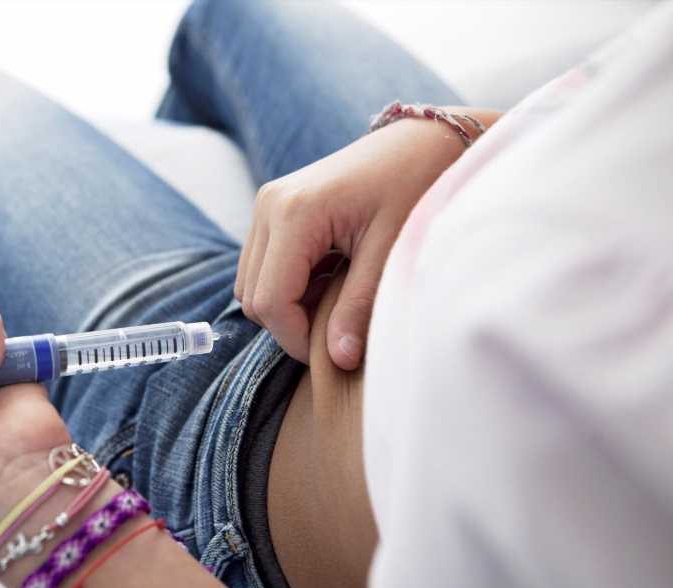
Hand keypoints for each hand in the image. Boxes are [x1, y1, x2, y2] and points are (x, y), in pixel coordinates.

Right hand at [235, 117, 469, 369]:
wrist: (421, 141)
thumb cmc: (414, 187)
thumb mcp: (391, 251)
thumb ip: (359, 307)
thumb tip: (339, 360)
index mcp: (295, 213)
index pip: (270, 301)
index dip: (296, 338)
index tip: (334, 352)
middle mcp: (269, 206)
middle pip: (253, 297)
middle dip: (290, 325)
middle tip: (338, 329)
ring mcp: (266, 205)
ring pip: (251, 285)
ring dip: (288, 306)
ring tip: (336, 300)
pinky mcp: (272, 209)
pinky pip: (261, 267)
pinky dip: (288, 286)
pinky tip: (329, 279)